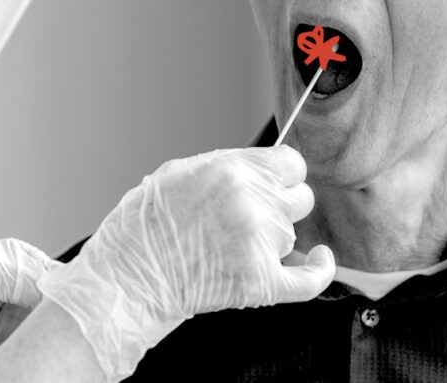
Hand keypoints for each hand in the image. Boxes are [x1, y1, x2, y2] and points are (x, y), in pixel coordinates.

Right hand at [38, 145, 334, 380]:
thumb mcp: (177, 173)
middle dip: (280, 206)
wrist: (126, 279)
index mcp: (230, 170)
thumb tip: (257, 169)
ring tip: (236, 246)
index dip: (283, 175)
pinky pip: (310, 277)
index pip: (290, 163)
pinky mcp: (261, 282)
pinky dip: (320, 270)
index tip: (277, 184)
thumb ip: (225, 167)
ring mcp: (258, 243)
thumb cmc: (142, 228)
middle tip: (252, 218)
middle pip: (299, 198)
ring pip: (293, 234)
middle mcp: (249, 202)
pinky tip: (319, 260)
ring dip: (275, 239)